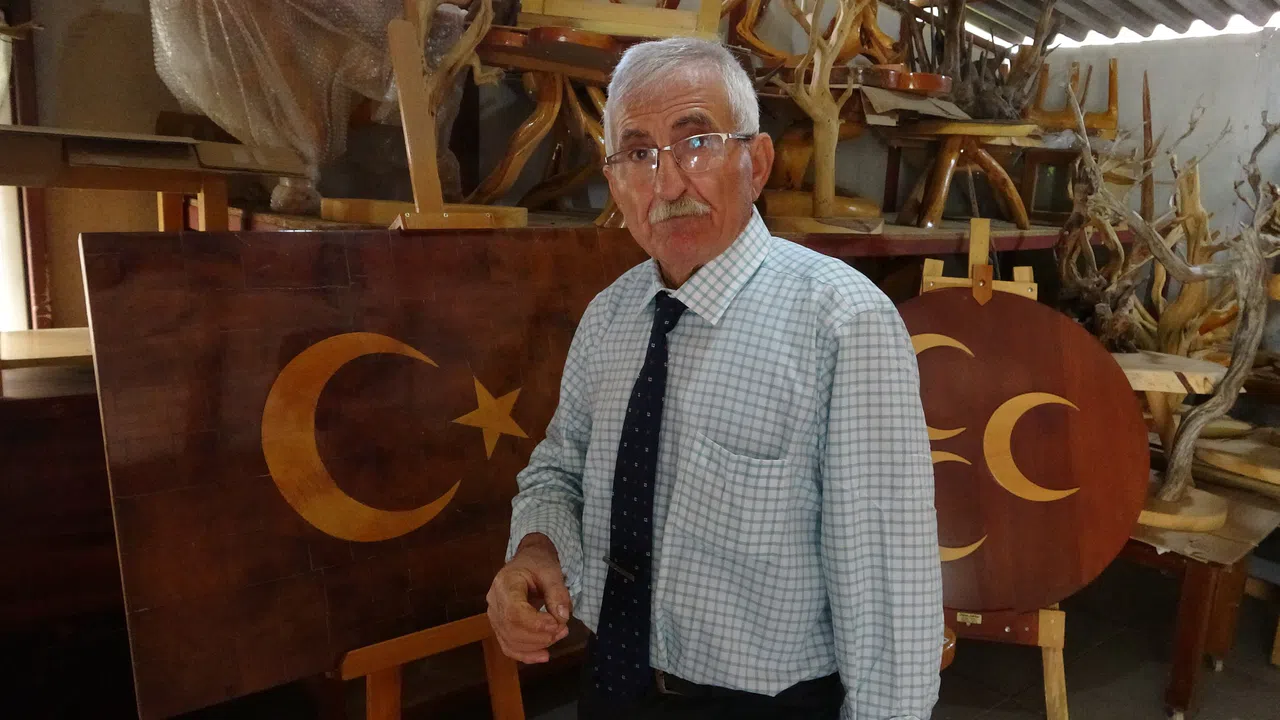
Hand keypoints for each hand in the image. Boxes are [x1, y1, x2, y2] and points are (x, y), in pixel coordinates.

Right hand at [487, 534, 572, 663]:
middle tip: (563, 630)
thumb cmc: (538, 564)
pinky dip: (526, 655)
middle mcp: (494, 601)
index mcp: (504, 583)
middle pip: (511, 629)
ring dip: (537, 645)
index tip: (557, 624)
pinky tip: (544, 656)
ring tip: (559, 635)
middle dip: (540, 636)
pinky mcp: (499, 627)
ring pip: (510, 641)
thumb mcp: (551, 571)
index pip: (514, 611)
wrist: (527, 563)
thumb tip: (562, 617)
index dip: (536, 623)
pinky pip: (509, 646)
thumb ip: (558, 593)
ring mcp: (494, 616)